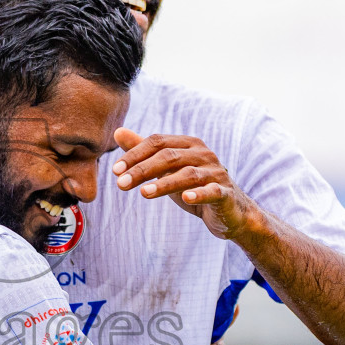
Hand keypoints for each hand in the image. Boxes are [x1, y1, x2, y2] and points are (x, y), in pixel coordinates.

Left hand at [111, 128, 256, 240]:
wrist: (229, 212)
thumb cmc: (193, 187)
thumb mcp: (166, 169)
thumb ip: (143, 150)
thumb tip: (118, 132)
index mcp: (188, 144)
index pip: (157, 142)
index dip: (135, 154)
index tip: (115, 170)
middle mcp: (203, 154)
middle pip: (169, 156)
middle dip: (142, 170)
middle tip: (120, 184)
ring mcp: (216, 173)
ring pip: (187, 174)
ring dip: (163, 184)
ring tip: (143, 194)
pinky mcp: (225, 193)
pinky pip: (211, 192)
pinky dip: (199, 194)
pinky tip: (185, 198)